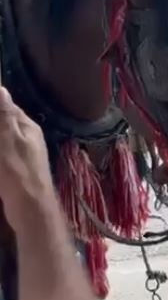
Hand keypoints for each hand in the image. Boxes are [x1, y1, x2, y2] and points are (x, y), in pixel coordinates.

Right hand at [0, 88, 54, 230]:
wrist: (32, 211)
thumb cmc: (17, 174)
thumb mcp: (7, 141)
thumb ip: (3, 116)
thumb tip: (1, 88)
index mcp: (26, 126)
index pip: (5, 105)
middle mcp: (28, 137)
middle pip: (4, 123)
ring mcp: (25, 154)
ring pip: (4, 139)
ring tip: (0, 158)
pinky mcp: (19, 169)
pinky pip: (4, 154)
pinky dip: (0, 154)